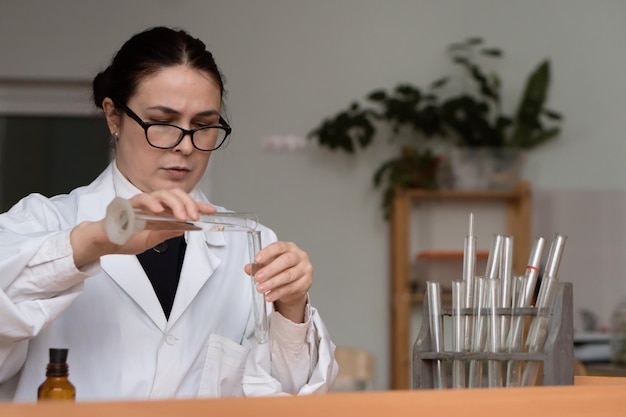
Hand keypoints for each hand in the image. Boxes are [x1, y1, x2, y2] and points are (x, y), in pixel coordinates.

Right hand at [71, 188, 214, 265]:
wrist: (102, 243)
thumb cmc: (125, 239)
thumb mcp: (153, 239)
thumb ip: (168, 231)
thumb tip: (186, 227)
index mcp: (160, 211)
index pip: (182, 204)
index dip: (198, 205)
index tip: (211, 210)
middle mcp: (152, 204)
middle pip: (175, 195)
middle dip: (188, 204)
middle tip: (195, 216)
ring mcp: (140, 203)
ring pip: (162, 194)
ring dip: (174, 204)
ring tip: (182, 215)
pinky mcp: (127, 205)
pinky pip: (141, 199)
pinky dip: (151, 203)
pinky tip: (159, 211)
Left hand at [244, 241, 311, 323]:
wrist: (296, 284)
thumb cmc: (283, 270)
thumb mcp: (270, 265)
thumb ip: (259, 266)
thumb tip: (248, 268)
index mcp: (290, 248)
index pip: (280, 247)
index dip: (268, 252)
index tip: (257, 259)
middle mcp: (300, 256)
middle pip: (286, 260)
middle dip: (270, 270)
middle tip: (258, 277)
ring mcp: (304, 270)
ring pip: (288, 276)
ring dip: (272, 283)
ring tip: (261, 288)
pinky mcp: (306, 283)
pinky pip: (291, 288)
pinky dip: (278, 293)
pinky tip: (269, 295)